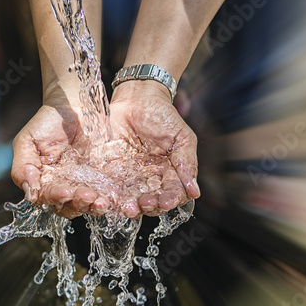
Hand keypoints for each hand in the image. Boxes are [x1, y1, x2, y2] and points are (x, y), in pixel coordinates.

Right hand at [11, 91, 109, 218]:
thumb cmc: (47, 122)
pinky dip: (110, 196)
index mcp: (44, 183)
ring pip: (89, 203)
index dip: (56, 197)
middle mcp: (64, 187)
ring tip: (102, 201)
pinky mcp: (103, 178)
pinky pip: (106, 192)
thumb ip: (22, 167)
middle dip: (79, 204)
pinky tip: (114, 196)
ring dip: (95, 205)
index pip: (48, 198)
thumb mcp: (27, 141)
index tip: (65, 191)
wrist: (73, 104)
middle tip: (87, 196)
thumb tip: (30, 194)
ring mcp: (85, 183)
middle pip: (70, 206)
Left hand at [109, 80, 199, 216]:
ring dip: (131, 207)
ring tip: (129, 207)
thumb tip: (195, 191)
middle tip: (145, 204)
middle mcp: (150, 179)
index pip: (172, 193)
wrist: (136, 98)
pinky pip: (111, 189)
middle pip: (152, 202)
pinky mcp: (111, 172)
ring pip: (132, 199)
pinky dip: (111, 198)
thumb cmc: (162, 115)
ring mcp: (130, 177)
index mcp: (170, 173)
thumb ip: (187, 163)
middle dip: (149, 206)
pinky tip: (111, 201)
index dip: (169, 200)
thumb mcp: (181, 137)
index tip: (165, 202)